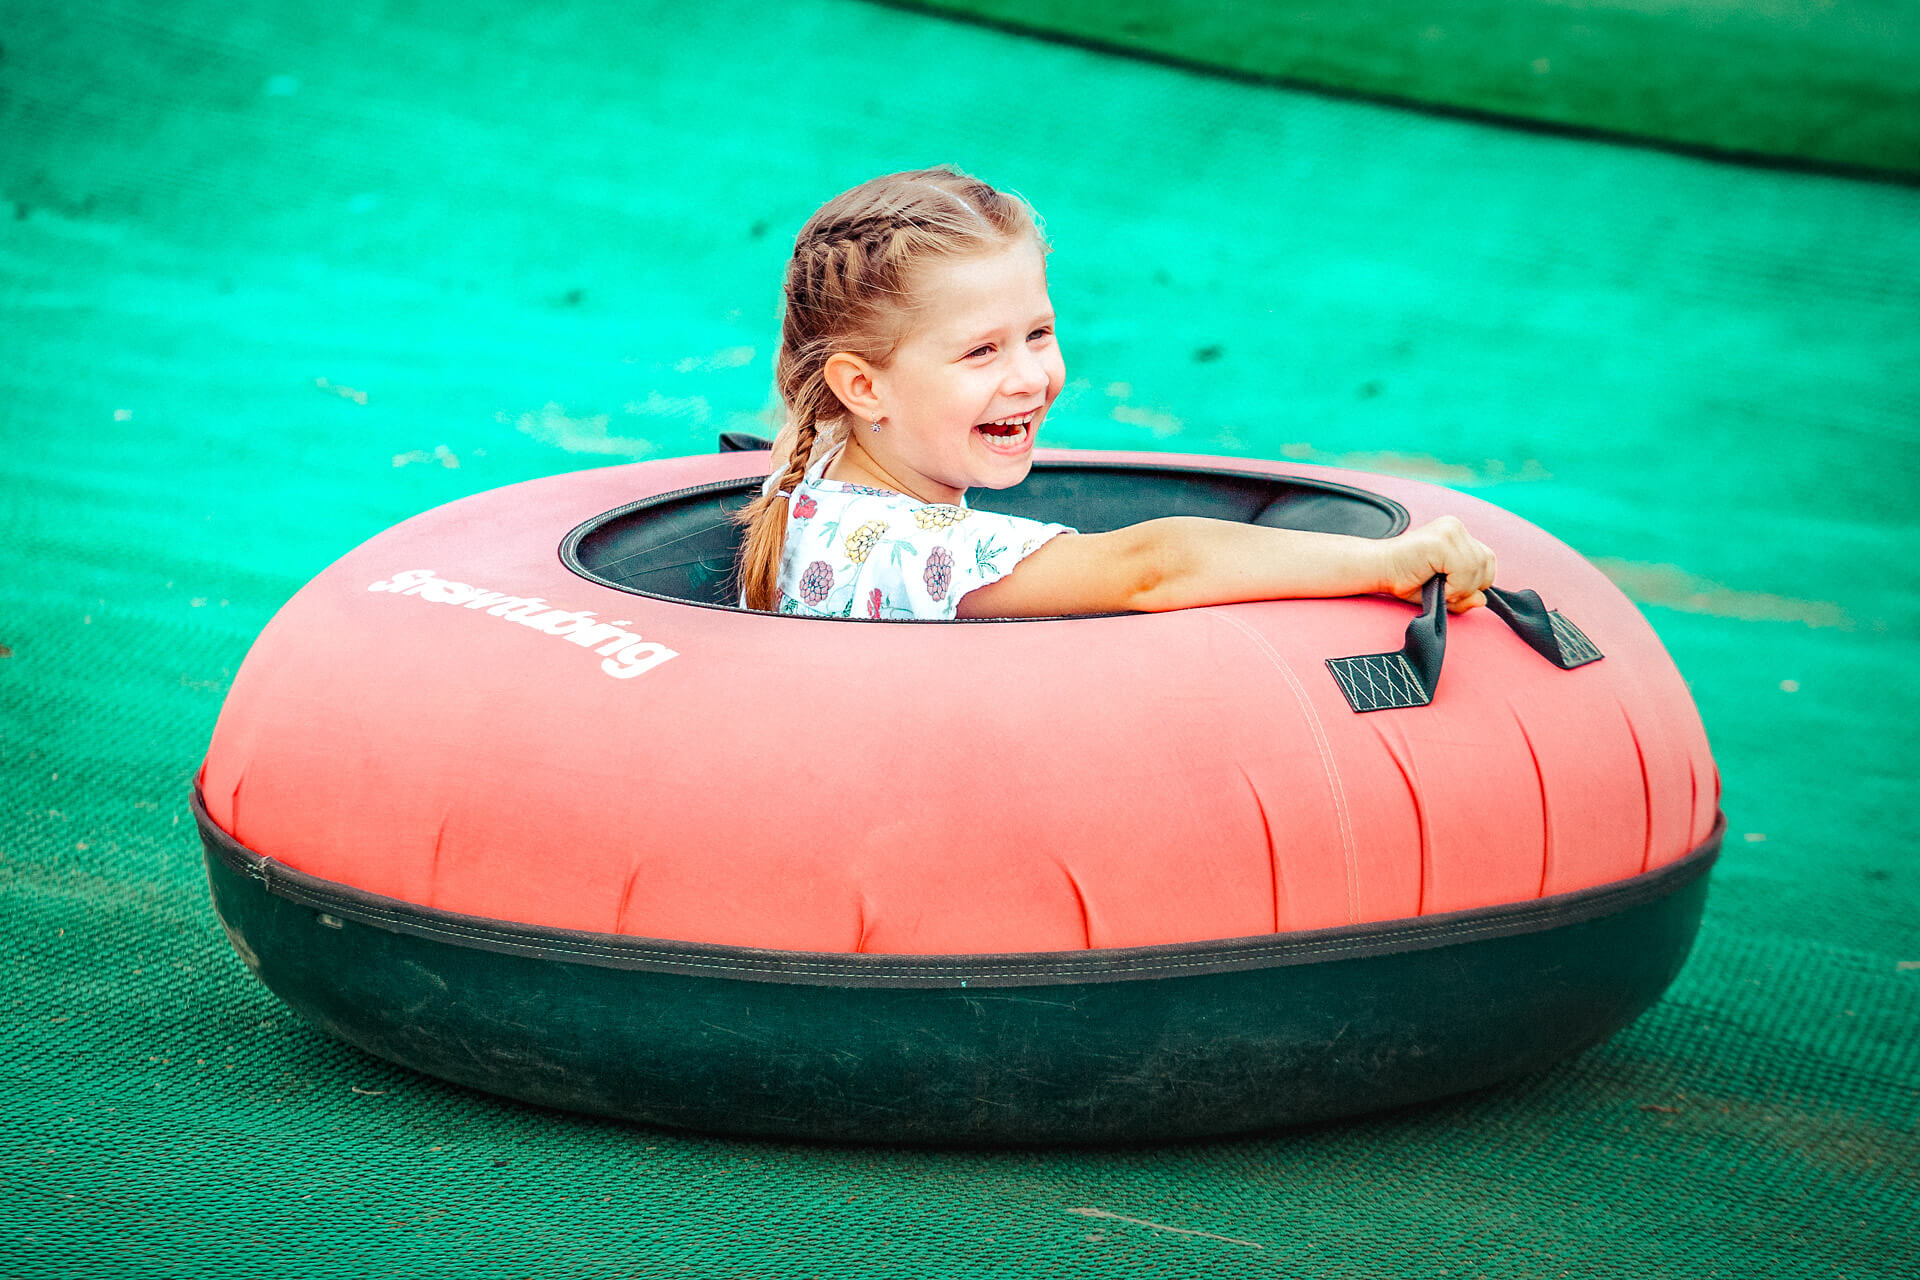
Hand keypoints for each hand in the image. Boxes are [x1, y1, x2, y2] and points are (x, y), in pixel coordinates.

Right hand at [1378, 516, 1495, 611]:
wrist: (1376, 569)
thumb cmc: (1404, 579)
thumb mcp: (1442, 593)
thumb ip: (1464, 597)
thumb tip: (1483, 600)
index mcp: (1457, 533)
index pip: (1487, 560)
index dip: (1474, 581)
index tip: (1449, 588)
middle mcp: (1456, 526)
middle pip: (1487, 564)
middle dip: (1469, 586)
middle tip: (1443, 591)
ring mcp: (1450, 530)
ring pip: (1478, 567)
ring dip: (1460, 588)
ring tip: (1438, 588)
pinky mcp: (1442, 540)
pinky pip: (1465, 570)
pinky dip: (1454, 586)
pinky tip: (1435, 584)